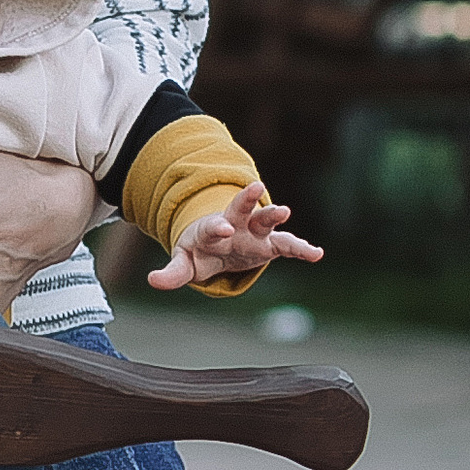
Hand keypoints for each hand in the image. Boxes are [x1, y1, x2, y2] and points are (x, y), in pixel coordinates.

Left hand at [148, 182, 325, 291]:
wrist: (218, 244)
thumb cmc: (200, 251)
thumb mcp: (184, 262)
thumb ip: (172, 272)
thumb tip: (152, 280)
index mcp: (211, 228)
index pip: (212, 225)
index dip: (216, 226)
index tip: (222, 228)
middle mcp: (235, 224)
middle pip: (241, 208)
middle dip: (248, 200)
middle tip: (257, 189)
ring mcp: (254, 232)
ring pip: (266, 220)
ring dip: (275, 214)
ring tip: (286, 211)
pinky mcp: (269, 244)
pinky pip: (288, 246)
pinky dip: (302, 249)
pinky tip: (317, 254)